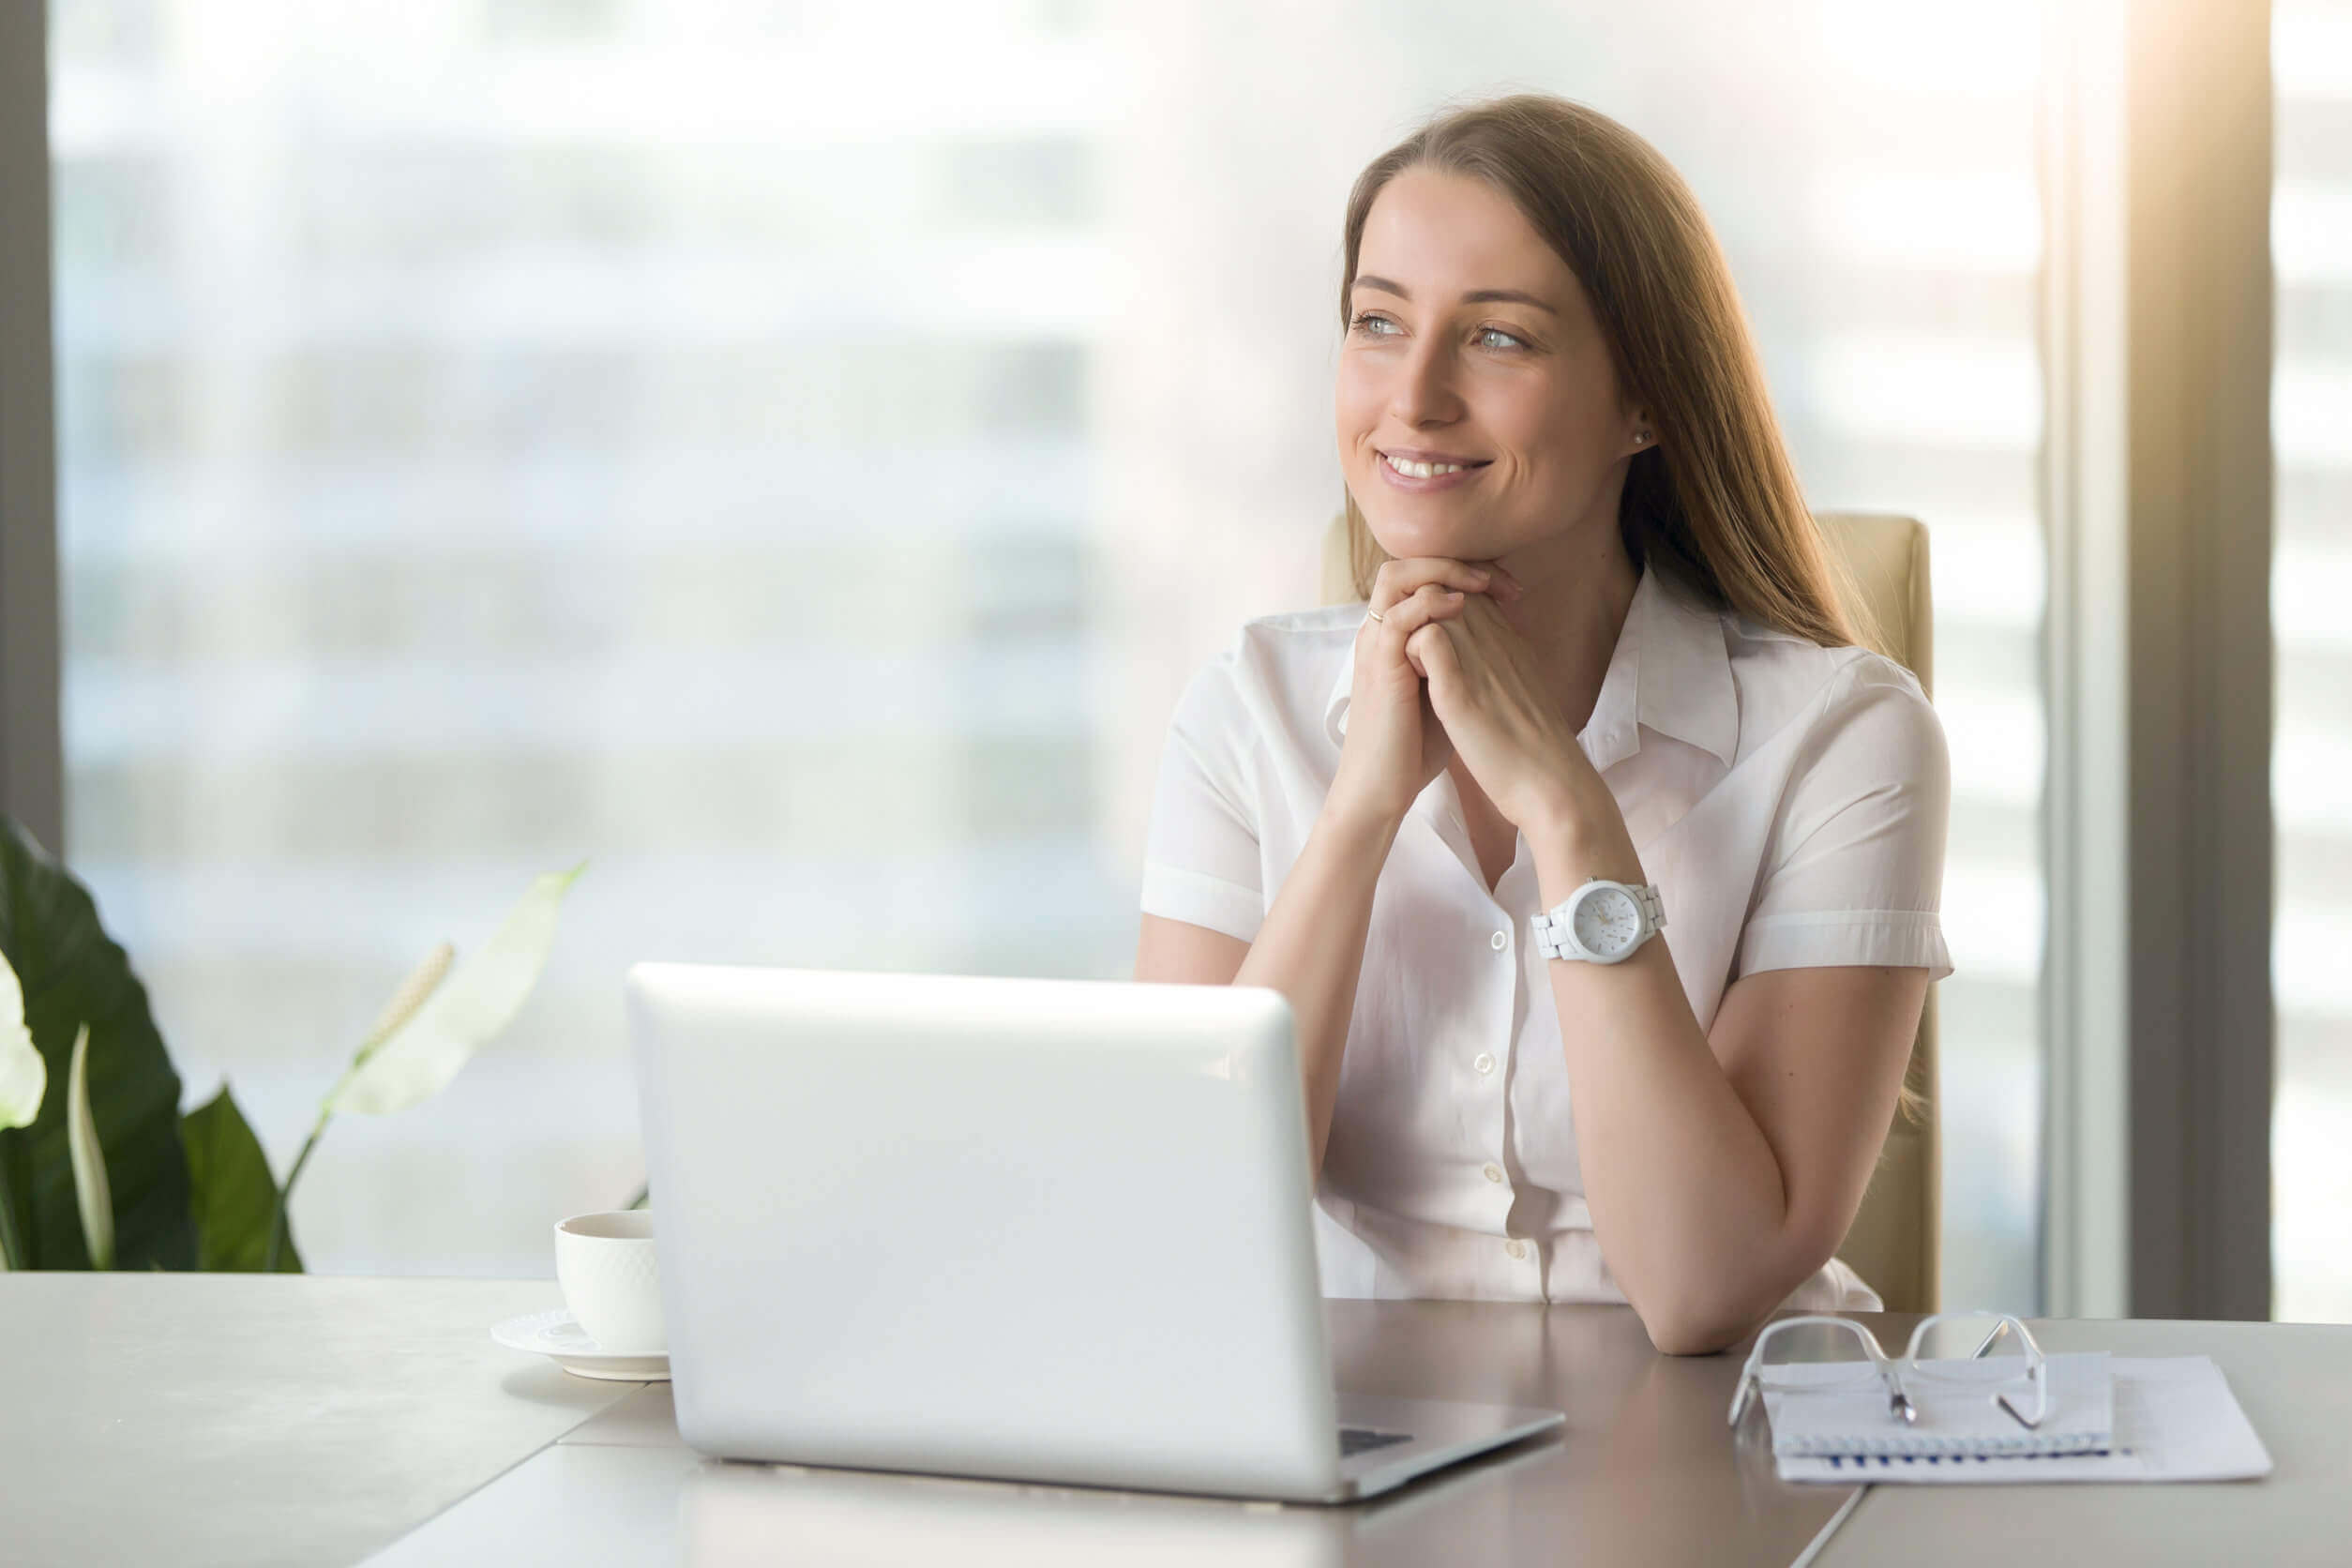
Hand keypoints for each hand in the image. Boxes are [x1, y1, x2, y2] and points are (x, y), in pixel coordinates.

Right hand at [1327, 557, 1523, 828]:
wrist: (1382, 786)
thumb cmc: (1416, 743)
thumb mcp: (1446, 687)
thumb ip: (1460, 655)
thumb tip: (1501, 635)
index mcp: (1397, 635)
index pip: (1423, 577)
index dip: (1466, 572)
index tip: (1510, 589)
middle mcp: (1382, 632)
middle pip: (1406, 565)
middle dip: (1453, 561)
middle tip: (1496, 580)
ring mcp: (1377, 646)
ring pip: (1396, 578)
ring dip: (1441, 572)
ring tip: (1480, 586)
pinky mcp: (1380, 667)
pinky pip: (1399, 617)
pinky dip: (1429, 604)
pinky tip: (1461, 609)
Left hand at [1403, 593, 1618, 840]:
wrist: (1551, 783)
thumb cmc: (1533, 747)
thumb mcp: (1521, 690)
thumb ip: (1502, 665)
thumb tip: (1486, 659)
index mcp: (1509, 639)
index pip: (1469, 590)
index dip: (1445, 600)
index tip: (1433, 631)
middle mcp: (1495, 639)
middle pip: (1449, 586)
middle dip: (1423, 606)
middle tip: (1415, 645)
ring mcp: (1477, 659)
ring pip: (1433, 603)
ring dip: (1415, 625)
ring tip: (1413, 663)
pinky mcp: (1458, 689)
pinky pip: (1425, 639)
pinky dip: (1410, 649)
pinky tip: (1412, 678)